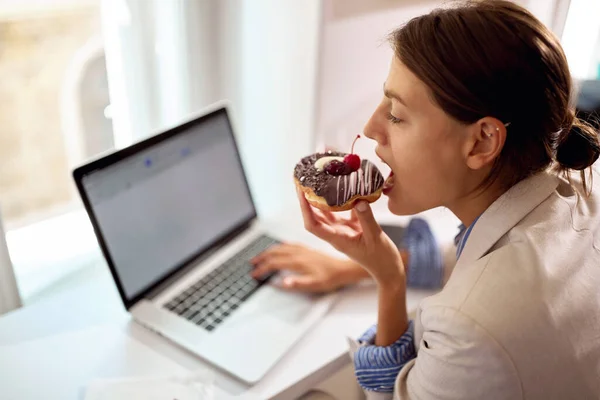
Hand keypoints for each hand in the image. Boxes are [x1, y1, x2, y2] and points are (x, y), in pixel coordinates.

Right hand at [250, 243, 367, 291]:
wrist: (344, 268)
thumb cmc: (331, 278)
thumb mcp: (314, 285)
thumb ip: (296, 283)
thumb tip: (280, 283)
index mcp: (297, 261)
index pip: (274, 263)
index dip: (262, 269)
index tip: (254, 274)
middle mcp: (299, 253)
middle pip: (275, 253)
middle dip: (262, 258)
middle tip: (252, 263)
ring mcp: (303, 250)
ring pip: (281, 247)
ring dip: (269, 251)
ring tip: (261, 256)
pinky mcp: (308, 249)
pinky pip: (289, 245)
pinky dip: (280, 246)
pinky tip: (280, 248)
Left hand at [297, 189, 404, 287]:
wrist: (388, 270)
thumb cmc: (381, 259)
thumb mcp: (375, 238)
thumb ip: (367, 219)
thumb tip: (358, 201)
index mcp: (337, 239)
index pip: (313, 225)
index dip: (305, 209)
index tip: (301, 192)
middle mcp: (336, 235)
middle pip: (315, 217)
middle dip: (307, 200)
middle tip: (304, 181)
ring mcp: (343, 231)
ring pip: (327, 214)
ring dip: (320, 200)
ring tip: (317, 182)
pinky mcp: (352, 228)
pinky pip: (342, 212)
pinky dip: (341, 201)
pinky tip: (342, 189)